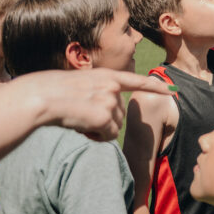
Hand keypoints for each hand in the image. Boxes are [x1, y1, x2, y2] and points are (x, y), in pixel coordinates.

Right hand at [16, 69, 172, 140]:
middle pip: (120, 114)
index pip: (136, 81)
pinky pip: (108, 136)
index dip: (155, 86)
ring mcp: (109, 100)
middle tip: (82, 116)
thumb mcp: (79, 85)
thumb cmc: (52, 94)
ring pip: (115, 127)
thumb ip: (97, 93)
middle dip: (104, 121)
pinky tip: (81, 128)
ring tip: (79, 120)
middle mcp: (112, 86)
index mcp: (105, 76)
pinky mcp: (105, 116)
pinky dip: (96, 137)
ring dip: (99, 130)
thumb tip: (105, 113)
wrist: (41, 98)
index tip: (172, 89)